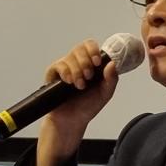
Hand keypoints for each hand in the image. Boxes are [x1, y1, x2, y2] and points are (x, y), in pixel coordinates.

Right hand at [36, 39, 118, 165]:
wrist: (72, 120)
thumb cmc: (87, 106)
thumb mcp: (105, 94)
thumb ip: (111, 79)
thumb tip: (112, 64)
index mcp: (91, 64)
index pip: (91, 46)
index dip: (94, 50)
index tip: (97, 62)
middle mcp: (77, 62)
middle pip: (80, 47)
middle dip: (86, 62)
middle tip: (88, 76)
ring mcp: (65, 66)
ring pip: (70, 57)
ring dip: (77, 71)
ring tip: (80, 85)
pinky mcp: (54, 73)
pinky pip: (59, 65)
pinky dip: (66, 72)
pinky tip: (69, 82)